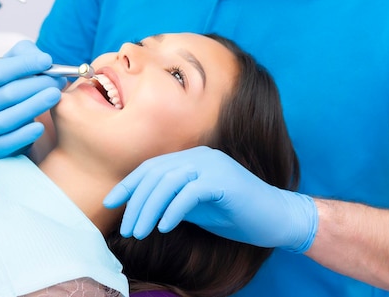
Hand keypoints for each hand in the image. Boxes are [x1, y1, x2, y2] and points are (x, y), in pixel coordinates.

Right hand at [0, 40, 65, 157]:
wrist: (4, 125)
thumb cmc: (12, 89)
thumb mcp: (14, 68)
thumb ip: (25, 54)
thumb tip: (42, 59)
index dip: (24, 64)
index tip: (48, 60)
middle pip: (8, 94)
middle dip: (38, 84)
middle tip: (59, 80)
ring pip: (10, 118)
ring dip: (37, 105)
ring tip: (56, 95)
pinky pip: (11, 141)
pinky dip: (27, 134)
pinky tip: (41, 126)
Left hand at [103, 146, 317, 252]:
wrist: (277, 218)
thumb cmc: (235, 214)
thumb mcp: (195, 207)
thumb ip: (171, 200)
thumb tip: (139, 208)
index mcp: (192, 159)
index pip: (152, 168)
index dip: (129, 184)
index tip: (111, 203)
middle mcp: (200, 156)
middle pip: (155, 174)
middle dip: (135, 202)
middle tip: (126, 229)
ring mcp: (213, 166)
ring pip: (168, 182)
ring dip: (149, 209)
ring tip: (139, 232)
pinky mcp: (224, 181)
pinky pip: (190, 194)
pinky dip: (173, 211)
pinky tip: (164, 229)